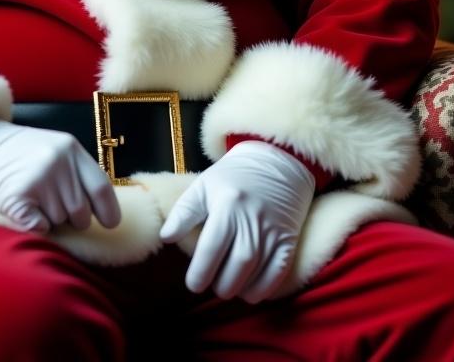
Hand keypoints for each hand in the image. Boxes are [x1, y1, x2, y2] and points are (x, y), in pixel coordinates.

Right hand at [0, 117, 120, 231]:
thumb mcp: (47, 148)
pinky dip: (31, 227)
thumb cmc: (7, 153)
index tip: (109, 224)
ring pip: (59, 224)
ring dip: (46, 220)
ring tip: (27, 198)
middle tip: (42, 201)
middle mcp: (59, 161)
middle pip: (80, 214)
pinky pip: (39, 230)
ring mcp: (39, 178)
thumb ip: (72, 171)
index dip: (108, 211)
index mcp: (69, 147)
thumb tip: (96, 209)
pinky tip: (18, 210)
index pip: (101, 187)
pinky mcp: (19, 197)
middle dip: (66, 217)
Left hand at [159, 140, 314, 302]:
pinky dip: (264, 288)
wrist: (274, 162)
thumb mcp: (203, 186)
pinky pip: (278, 272)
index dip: (200, 272)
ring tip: (226, 287)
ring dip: (239, 288)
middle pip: (236, 265)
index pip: (211, 248)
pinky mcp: (288, 239)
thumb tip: (165, 237)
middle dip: (220, 284)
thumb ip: (183, 212)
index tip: (193, 284)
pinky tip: (250, 290)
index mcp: (227, 205)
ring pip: (256, 271)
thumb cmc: (232, 177)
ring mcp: (272, 230)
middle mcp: (251, 219)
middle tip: (210, 285)